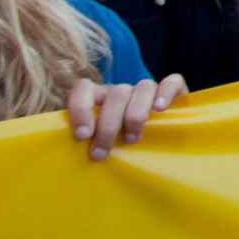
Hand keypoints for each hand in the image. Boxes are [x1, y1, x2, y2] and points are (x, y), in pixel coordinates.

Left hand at [65, 74, 186, 160]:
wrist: (158, 145)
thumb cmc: (118, 147)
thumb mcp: (97, 143)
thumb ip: (85, 142)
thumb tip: (63, 157)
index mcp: (100, 98)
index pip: (85, 88)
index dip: (81, 108)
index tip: (83, 136)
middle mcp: (123, 91)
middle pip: (116, 94)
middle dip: (107, 126)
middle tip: (101, 153)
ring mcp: (148, 90)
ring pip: (142, 87)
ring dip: (135, 115)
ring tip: (132, 140)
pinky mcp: (175, 91)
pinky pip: (172, 82)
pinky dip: (166, 93)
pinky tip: (160, 110)